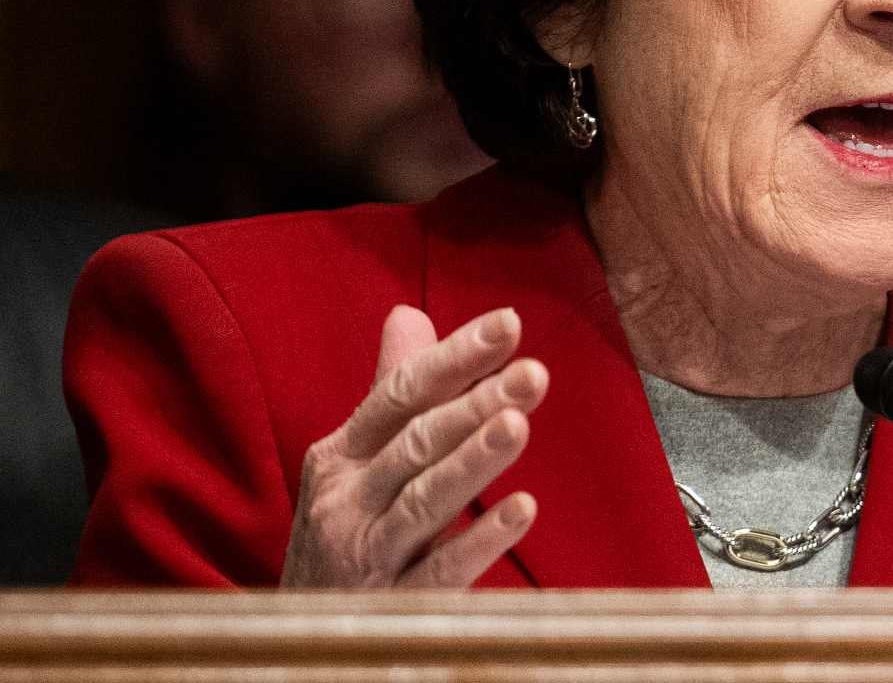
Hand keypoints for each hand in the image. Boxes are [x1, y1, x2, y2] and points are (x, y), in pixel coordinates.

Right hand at [280, 305, 549, 587]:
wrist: (295, 641)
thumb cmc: (344, 534)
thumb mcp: (355, 463)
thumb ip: (392, 394)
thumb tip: (408, 313)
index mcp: (342, 455)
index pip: (401, 392)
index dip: (455, 356)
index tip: (511, 323)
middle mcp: (346, 501)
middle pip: (416, 443)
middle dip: (475, 404)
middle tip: (534, 373)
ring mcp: (364, 556)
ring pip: (422, 503)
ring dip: (472, 462)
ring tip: (519, 424)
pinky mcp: (390, 609)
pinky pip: (438, 576)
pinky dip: (479, 542)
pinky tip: (523, 511)